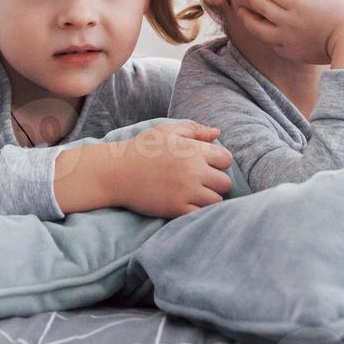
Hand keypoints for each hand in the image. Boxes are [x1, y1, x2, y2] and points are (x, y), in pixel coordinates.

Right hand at [113, 122, 233, 217]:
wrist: (116, 172)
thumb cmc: (142, 149)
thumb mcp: (167, 131)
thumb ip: (195, 130)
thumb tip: (217, 133)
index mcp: (194, 150)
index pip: (226, 159)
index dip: (219, 162)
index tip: (207, 165)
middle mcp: (194, 171)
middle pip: (225, 183)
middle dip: (217, 182)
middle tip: (203, 182)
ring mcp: (186, 192)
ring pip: (216, 201)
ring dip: (209, 198)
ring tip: (196, 194)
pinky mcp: (176, 209)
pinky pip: (201, 214)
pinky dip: (198, 211)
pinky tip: (188, 204)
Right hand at [235, 0, 343, 67]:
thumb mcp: (322, 53)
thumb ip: (312, 48)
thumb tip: (315, 43)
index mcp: (291, 51)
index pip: (270, 42)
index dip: (261, 32)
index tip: (256, 25)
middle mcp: (284, 37)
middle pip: (258, 26)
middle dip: (247, 17)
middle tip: (240, 10)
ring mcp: (288, 20)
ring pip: (262, 7)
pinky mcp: (296, 4)